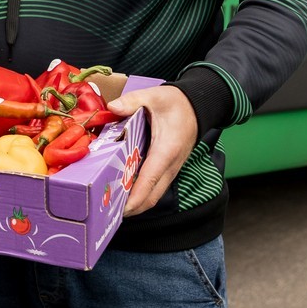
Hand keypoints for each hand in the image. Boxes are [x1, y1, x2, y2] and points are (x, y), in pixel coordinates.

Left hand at [106, 84, 199, 215]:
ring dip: (136, 203)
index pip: (150, 179)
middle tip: (108, 211)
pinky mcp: (169, 168)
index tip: (121, 208)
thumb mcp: (154, 96)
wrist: (198, 106)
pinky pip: (155, 187)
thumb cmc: (176, 103)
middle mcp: (171, 165)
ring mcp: (171, 169)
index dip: (135, 196)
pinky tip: (124, 192)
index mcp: (166, 150)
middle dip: (132, 207)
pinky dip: (141, 194)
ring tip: (112, 206)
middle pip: (152, 195)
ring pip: (154, 194)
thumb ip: (132, 101)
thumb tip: (113, 107)